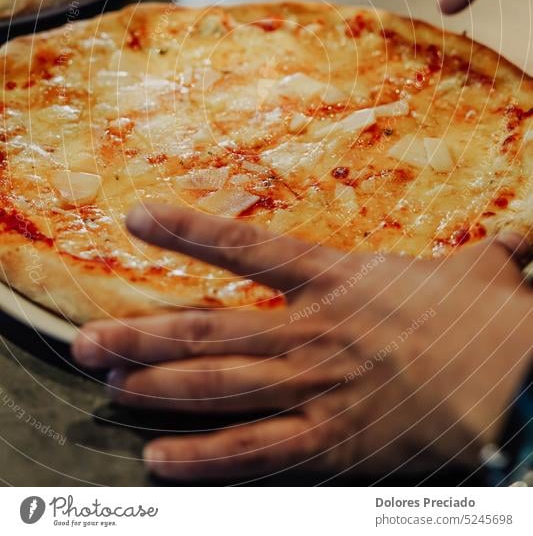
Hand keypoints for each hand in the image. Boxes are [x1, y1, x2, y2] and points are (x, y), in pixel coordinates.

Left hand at [72, 204, 531, 481]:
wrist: (523, 380)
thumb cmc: (492, 319)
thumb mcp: (479, 266)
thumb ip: (480, 246)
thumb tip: (519, 231)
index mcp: (337, 278)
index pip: (246, 246)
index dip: (187, 231)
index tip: (136, 218)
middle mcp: (315, 331)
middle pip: (210, 328)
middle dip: (142, 336)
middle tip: (85, 342)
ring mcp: (320, 389)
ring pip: (221, 387)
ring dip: (158, 388)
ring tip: (107, 387)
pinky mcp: (335, 443)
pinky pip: (256, 452)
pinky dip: (205, 459)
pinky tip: (159, 460)